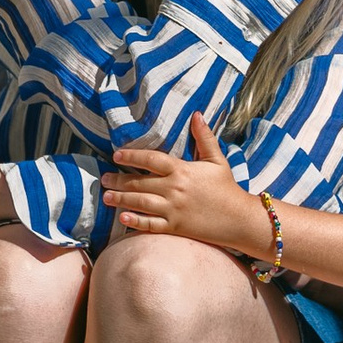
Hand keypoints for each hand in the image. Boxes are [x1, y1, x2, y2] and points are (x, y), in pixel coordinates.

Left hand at [109, 110, 265, 255]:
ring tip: (106, 197)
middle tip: (103, 178)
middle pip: (140, 182)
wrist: (239, 219)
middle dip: (119, 180)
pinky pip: (151, 225)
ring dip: (121, 199)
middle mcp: (174, 189)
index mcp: (182, 170)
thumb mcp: (217, 160)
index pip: (151, 159)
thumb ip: (204, 138)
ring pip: (141, 203)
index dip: (132, 155)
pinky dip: (135, 222)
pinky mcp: (175, 227)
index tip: (117, 155)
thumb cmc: (227, 188)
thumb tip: (196, 114)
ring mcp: (173, 210)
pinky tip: (122, 218)